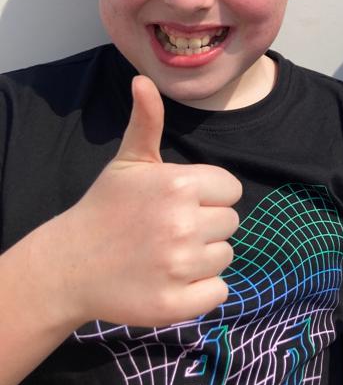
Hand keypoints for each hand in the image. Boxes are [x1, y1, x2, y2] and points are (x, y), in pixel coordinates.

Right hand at [48, 75, 241, 328]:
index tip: (180, 202)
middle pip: (230, 223)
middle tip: (170, 229)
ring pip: (225, 257)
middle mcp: (183, 224)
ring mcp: (179, 267)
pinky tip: (172, 279)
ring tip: (168, 253)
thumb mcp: (129, 160)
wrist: (70, 265)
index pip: (230, 190)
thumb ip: (147, 121)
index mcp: (179, 185)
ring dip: (204, 258)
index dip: (209, 195)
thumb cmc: (106, 207)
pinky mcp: (174, 304)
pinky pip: (219, 293)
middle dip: (206, 225)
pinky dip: (202, 291)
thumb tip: (143, 80)